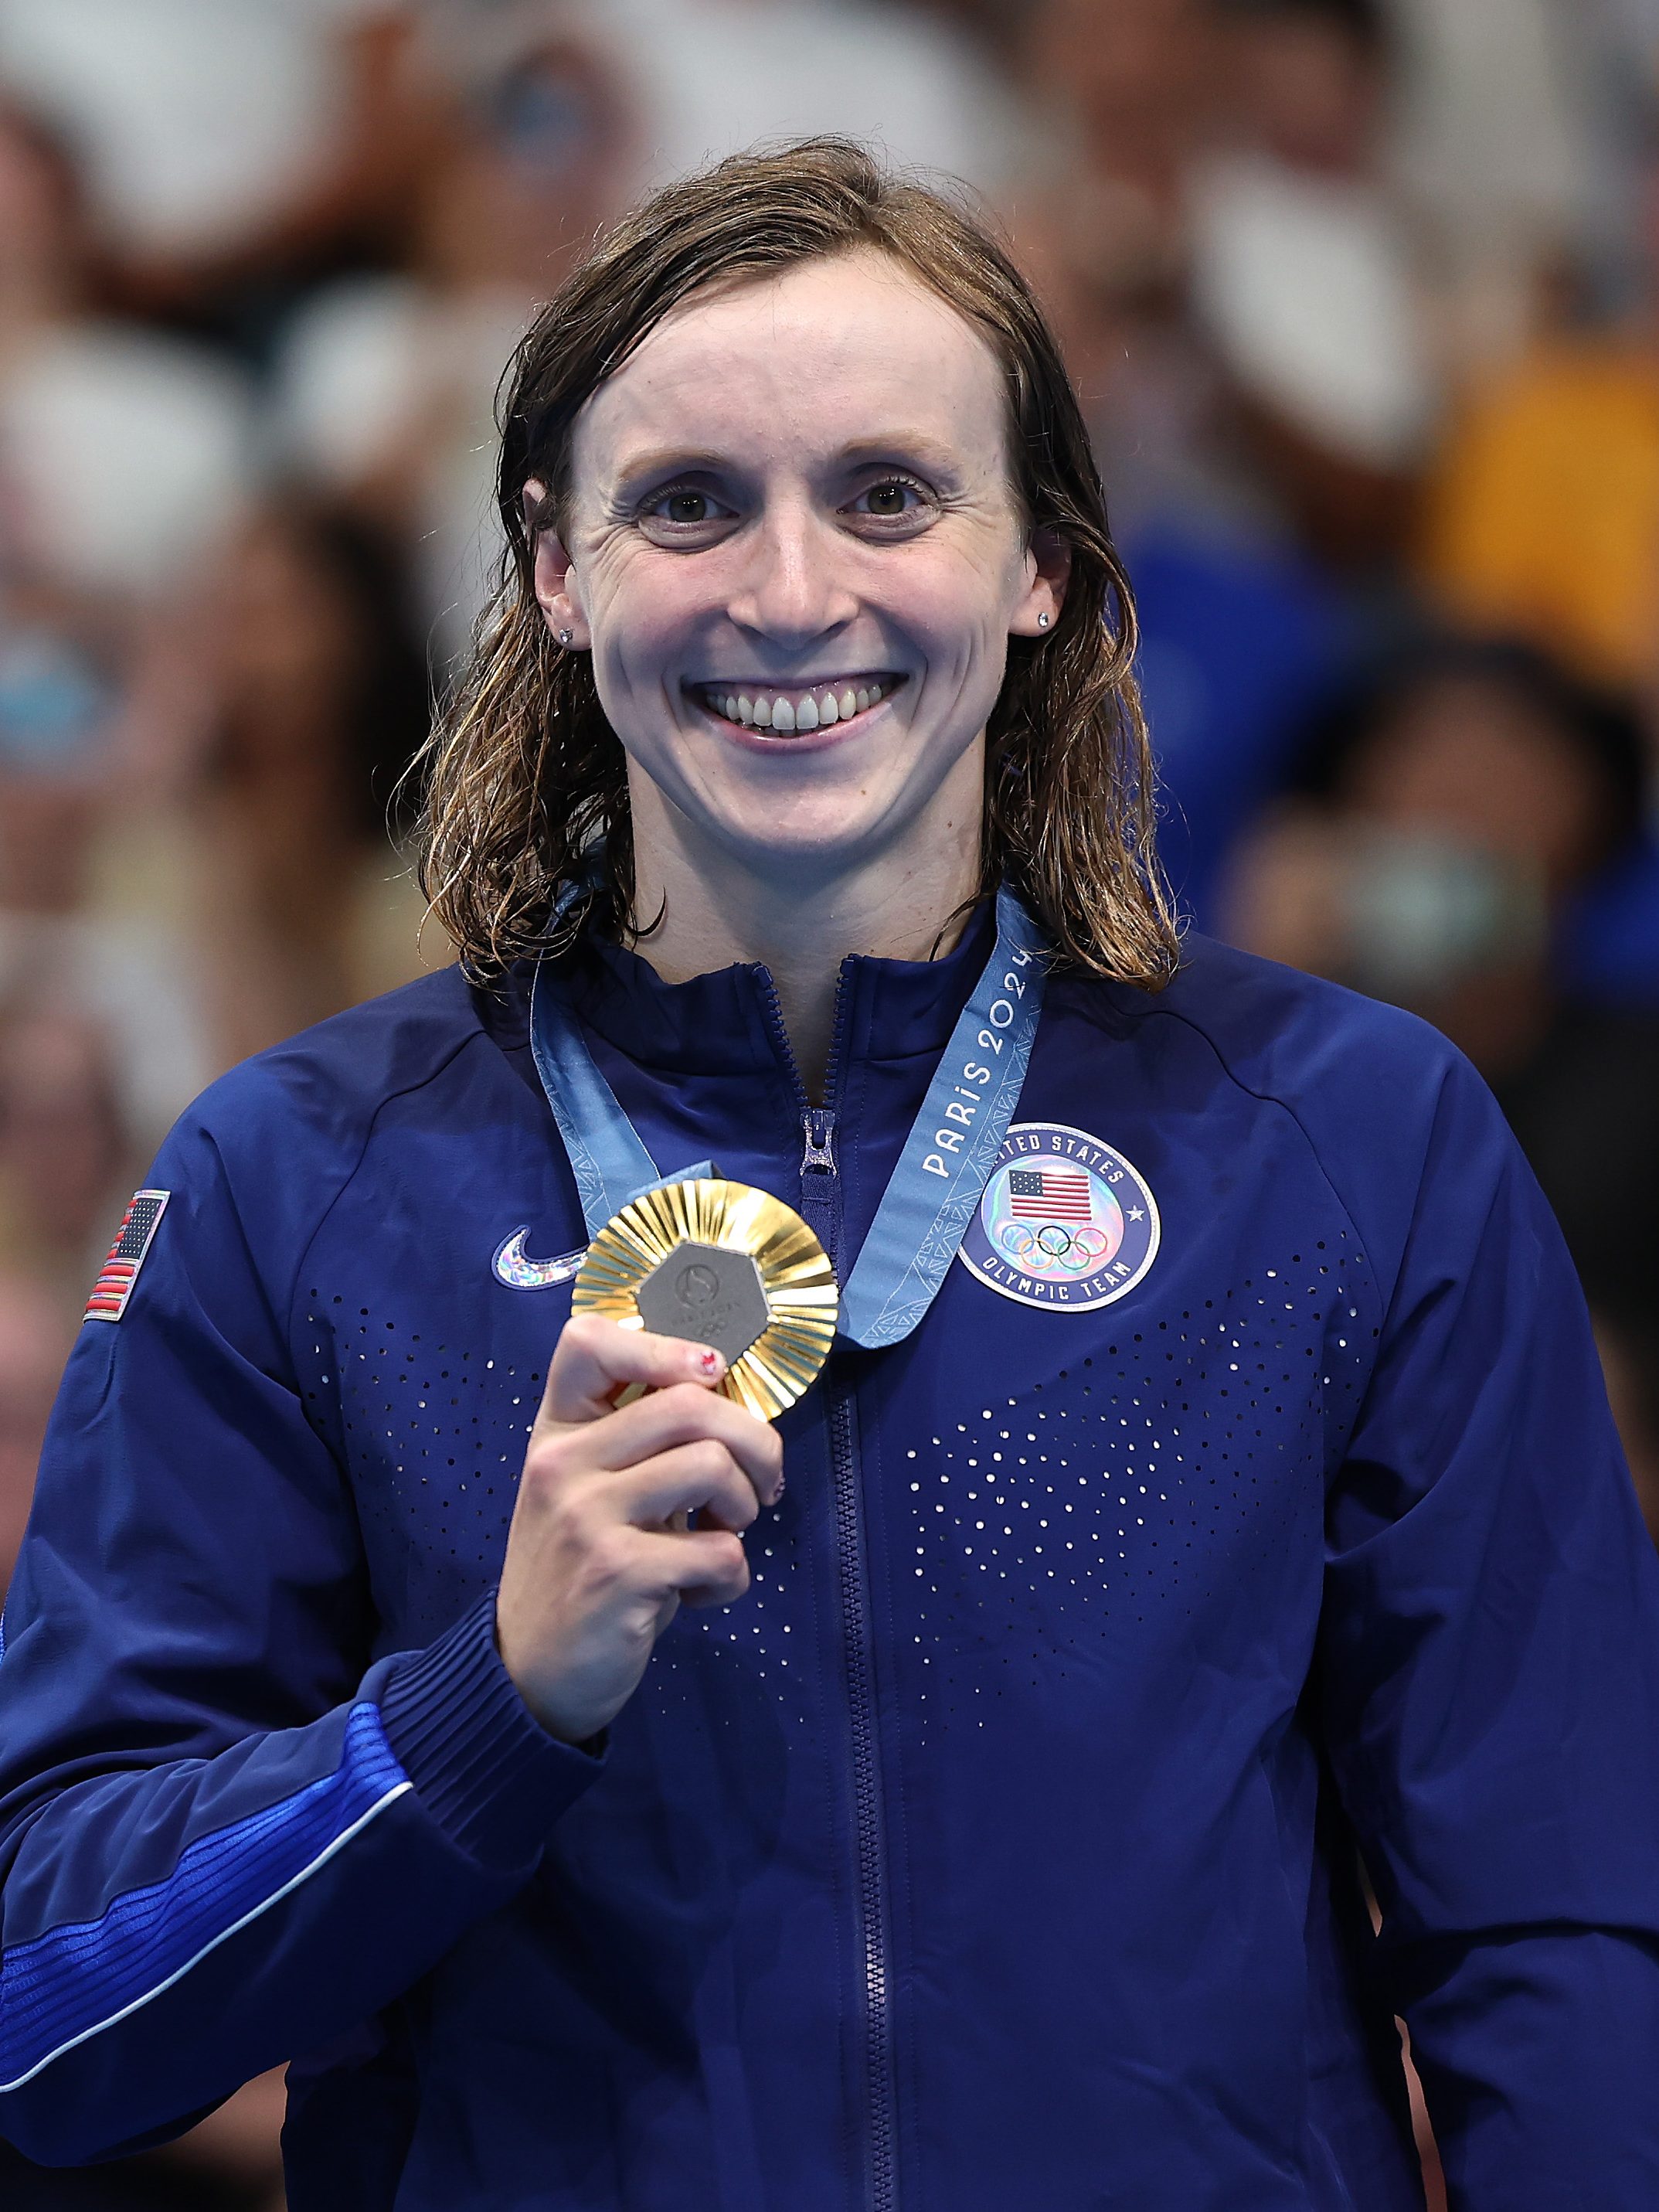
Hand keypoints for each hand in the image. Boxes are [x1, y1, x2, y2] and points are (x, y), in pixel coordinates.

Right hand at [496, 1313, 784, 1743]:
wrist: (530, 1675)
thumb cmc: (579, 1572)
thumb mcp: (591, 1492)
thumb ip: (641, 1443)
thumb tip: (727, 1396)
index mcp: (556, 1432)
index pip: (587, 1341)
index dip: (665, 1347)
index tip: (707, 1382)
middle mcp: (562, 1463)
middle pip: (690, 1401)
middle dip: (755, 1441)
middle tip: (759, 1486)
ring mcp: (585, 1516)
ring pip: (713, 1465)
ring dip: (746, 1505)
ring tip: (725, 1535)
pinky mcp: (616, 1572)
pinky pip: (720, 1551)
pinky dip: (732, 1577)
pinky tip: (698, 1595)